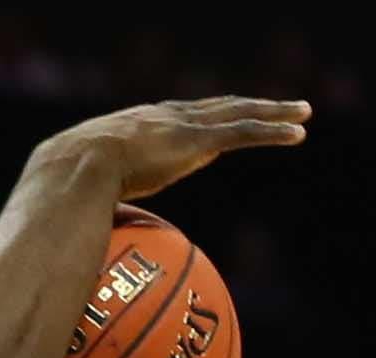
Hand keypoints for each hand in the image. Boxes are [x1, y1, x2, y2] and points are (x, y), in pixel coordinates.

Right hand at [33, 97, 310, 200]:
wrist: (74, 168)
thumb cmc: (72, 185)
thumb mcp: (92, 188)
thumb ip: (104, 200)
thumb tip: (92, 232)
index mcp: (144, 126)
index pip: (187, 116)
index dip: (212, 116)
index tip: (230, 118)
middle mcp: (168, 116)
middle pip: (221, 106)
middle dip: (253, 105)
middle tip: (285, 107)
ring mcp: (184, 126)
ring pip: (240, 113)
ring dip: (275, 113)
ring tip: (303, 113)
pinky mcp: (196, 141)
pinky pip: (244, 132)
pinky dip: (273, 131)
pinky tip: (298, 133)